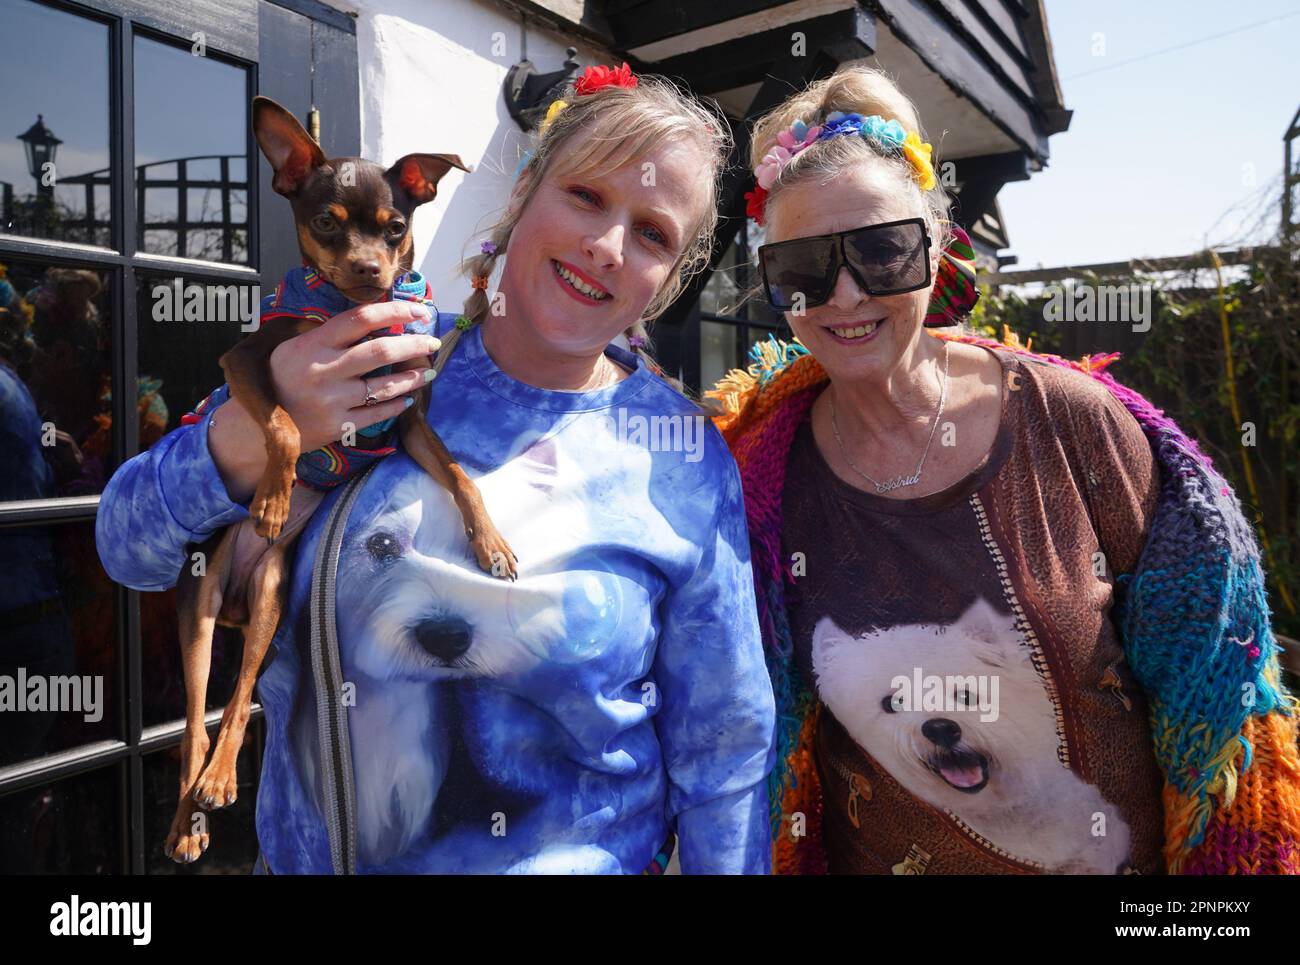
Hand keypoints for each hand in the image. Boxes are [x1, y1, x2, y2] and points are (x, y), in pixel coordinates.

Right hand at [208, 301, 439, 502]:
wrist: (256, 426)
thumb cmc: (278, 378)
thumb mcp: (292, 347)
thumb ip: (326, 333)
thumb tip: (371, 317)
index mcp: (314, 344)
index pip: (360, 319)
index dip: (393, 310)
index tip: (418, 309)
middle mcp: (325, 370)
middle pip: (380, 351)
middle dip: (412, 344)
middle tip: (431, 342)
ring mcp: (332, 400)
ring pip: (384, 385)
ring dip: (412, 377)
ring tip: (429, 372)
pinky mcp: (338, 426)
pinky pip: (377, 414)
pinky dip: (396, 405)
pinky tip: (409, 398)